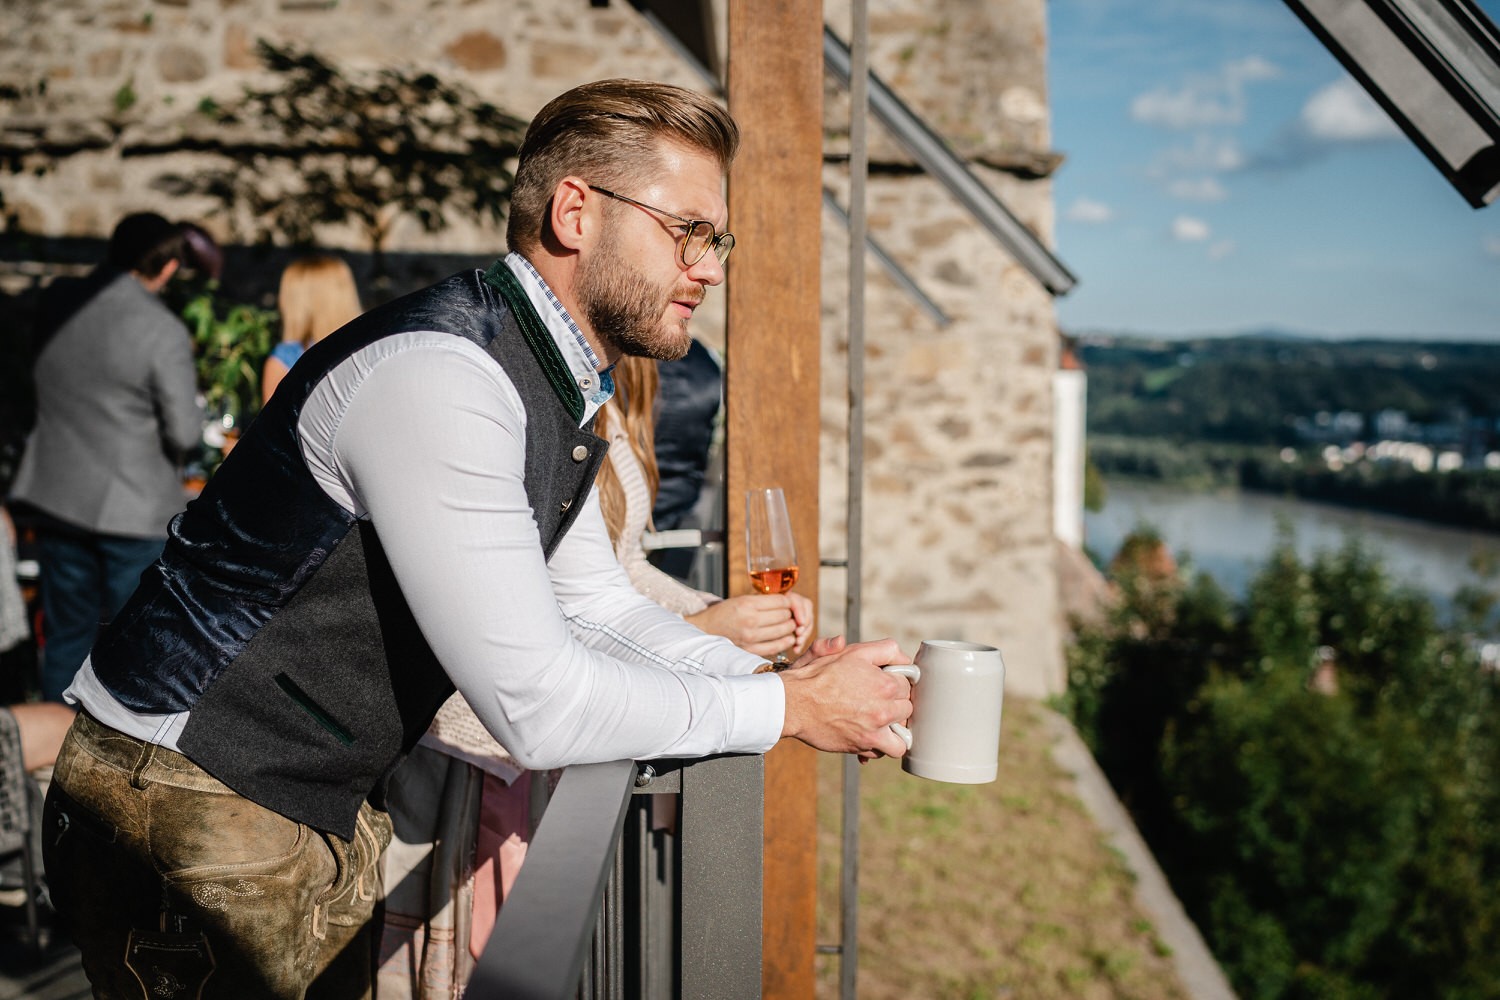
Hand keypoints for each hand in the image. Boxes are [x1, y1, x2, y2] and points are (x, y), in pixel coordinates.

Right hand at [686, 592, 813, 657]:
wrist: (705, 630)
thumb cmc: (724, 613)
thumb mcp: (742, 599)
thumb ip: (763, 600)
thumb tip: (787, 602)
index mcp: (748, 604)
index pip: (782, 602)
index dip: (788, 602)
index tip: (787, 603)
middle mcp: (750, 620)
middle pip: (785, 616)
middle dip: (790, 614)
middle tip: (786, 614)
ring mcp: (751, 637)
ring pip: (784, 630)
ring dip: (789, 627)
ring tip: (785, 625)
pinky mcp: (751, 650)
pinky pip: (778, 646)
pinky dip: (785, 641)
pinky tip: (785, 637)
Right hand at [777, 637, 912, 758]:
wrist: (792, 703)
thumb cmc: (817, 675)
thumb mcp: (848, 652)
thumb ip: (879, 648)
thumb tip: (898, 652)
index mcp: (884, 682)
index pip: (909, 683)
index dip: (897, 681)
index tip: (886, 683)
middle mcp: (884, 707)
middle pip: (908, 708)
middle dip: (896, 704)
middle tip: (880, 701)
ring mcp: (875, 729)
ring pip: (904, 734)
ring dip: (895, 729)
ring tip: (882, 723)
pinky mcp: (864, 745)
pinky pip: (886, 751)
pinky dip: (881, 746)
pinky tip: (870, 735)